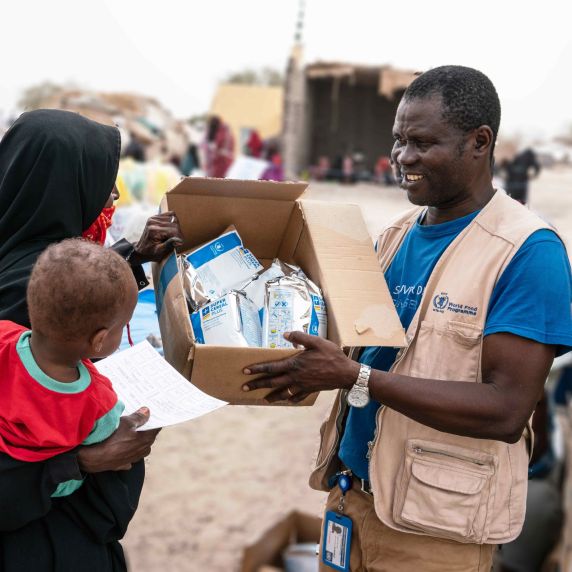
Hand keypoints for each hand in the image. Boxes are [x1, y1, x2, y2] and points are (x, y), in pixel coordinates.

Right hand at [78, 407, 159, 472]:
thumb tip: (147, 412)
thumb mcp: (126, 422)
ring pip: (140, 450)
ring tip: (132, 435)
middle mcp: (141, 451)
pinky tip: (123, 449)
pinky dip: (127, 453)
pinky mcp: (121, 465)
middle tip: (142, 422)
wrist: (94, 457)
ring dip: (138, 443)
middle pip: (148, 439)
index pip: (156, 429)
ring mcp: (132, 459)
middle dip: (147, 431)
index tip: (153, 416)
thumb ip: (138, 417)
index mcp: (145, 440)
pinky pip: (128, 459)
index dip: (155, 421)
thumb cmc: (112, 438)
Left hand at [132, 211, 183, 263]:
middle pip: (174, 223)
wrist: (141, 250)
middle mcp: (153, 222)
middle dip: (177, 232)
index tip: (179, 244)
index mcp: (154, 230)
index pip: (173, 230)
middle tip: (175, 240)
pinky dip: (172, 222)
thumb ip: (169, 244)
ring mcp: (153, 218)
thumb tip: (179, 240)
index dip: (179, 237)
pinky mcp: (155, 217)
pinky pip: (169, 215)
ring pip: (173, 218)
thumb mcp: (160, 251)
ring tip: (171, 235)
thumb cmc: (150, 252)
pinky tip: (169, 229)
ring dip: (175, 227)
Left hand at [242, 332, 359, 402]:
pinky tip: (286, 401)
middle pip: (272, 382)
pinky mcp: (310, 390)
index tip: (245, 371)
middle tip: (245, 388)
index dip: (257, 369)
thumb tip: (285, 334)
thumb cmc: (332, 355)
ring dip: (271, 396)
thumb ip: (300, 337)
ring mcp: (302, 386)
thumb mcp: (316, 341)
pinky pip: (297, 397)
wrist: (346, 373)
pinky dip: (290, 399)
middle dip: (257, 385)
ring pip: (283, 392)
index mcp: (294, 364)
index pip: (271, 367)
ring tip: (263, 399)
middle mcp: (295, 377)